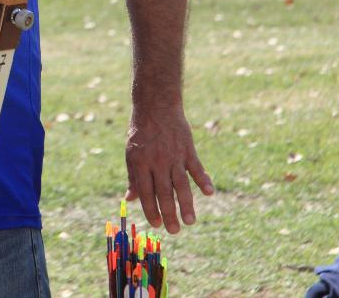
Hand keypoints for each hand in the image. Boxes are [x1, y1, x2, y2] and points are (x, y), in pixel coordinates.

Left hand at [124, 103, 213, 233]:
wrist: (156, 106)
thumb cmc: (141, 132)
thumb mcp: (131, 153)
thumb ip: (133, 177)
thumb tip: (129, 199)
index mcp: (140, 164)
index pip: (146, 193)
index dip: (151, 209)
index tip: (157, 224)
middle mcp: (157, 162)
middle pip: (164, 193)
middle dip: (169, 214)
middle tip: (175, 231)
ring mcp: (173, 156)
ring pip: (181, 185)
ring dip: (186, 204)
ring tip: (190, 222)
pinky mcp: (187, 149)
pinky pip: (196, 168)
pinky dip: (203, 180)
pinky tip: (209, 193)